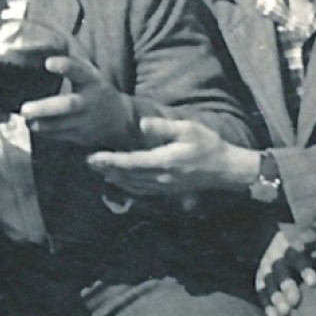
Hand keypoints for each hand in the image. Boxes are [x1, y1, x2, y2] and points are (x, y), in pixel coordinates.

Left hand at [21, 55, 131, 149]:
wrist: (120, 119)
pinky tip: (32, 126)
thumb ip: (72, 65)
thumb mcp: (90, 74)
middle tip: (24, 108)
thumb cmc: (96, 90)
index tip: (47, 63)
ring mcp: (87, 121)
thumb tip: (45, 49)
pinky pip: (61, 135)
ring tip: (25, 119)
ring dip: (41, 123)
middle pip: (68, 105)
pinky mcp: (82, 136)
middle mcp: (90, 101)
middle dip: (45, 108)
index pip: (79, 71)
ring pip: (62, 125)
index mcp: (91, 81)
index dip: (64, 66)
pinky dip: (45, 132)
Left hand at [87, 116, 259, 195]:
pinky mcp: (169, 191)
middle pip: (128, 176)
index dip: (110, 161)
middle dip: (107, 170)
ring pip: (134, 186)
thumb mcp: (187, 128)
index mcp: (164, 162)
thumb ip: (162, 127)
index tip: (93, 157)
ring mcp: (165, 187)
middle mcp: (162, 178)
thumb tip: (140, 124)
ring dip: (115, 179)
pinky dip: (129, 187)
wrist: (227, 169)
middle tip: (88, 162)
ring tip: (99, 171)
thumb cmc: (208, 144)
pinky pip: (143, 191)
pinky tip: (121, 182)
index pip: (130, 162)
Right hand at [255, 228, 315, 315]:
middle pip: (279, 268)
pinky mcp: (260, 278)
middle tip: (295, 301)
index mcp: (291, 244)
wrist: (282, 241)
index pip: (296, 254)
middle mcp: (276, 254)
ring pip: (268, 281)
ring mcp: (266, 266)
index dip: (303, 267)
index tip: (313, 282)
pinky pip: (260, 291)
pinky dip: (266, 304)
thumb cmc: (308, 246)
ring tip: (285, 312)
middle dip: (286, 284)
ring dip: (275, 296)